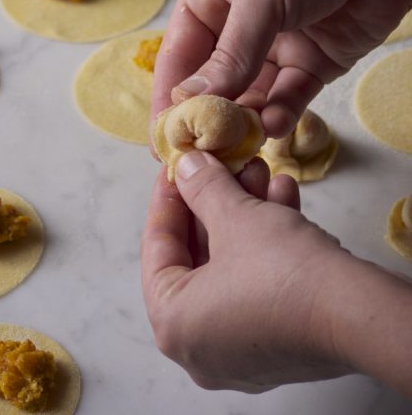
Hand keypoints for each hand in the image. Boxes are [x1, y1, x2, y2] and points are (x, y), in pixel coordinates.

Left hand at [141, 151, 351, 391]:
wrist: (356, 313)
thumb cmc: (279, 268)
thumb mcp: (234, 215)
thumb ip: (201, 186)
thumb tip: (186, 165)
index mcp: (173, 323)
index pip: (157, 248)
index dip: (168, 197)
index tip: (178, 165)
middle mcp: (200, 346)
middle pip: (197, 255)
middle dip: (215, 200)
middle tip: (223, 163)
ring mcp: (240, 351)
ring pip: (231, 265)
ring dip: (245, 212)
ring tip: (259, 169)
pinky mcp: (278, 344)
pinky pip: (258, 283)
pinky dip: (266, 241)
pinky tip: (283, 196)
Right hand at [153, 0, 411, 137]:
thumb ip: (229, 56)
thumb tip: (187, 101)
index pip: (179, 55)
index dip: (169, 96)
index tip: (164, 138)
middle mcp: (236, 25)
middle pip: (213, 82)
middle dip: (208, 116)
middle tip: (203, 155)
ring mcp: (274, 46)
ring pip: (250, 96)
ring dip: (246, 121)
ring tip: (243, 144)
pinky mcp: (311, 63)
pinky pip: (288, 97)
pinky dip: (281, 114)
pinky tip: (276, 125)